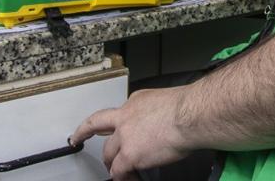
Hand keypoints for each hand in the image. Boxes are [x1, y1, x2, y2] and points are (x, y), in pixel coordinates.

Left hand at [71, 88, 192, 180]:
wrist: (189, 116)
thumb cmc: (186, 109)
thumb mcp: (164, 102)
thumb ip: (153, 112)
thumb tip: (159, 125)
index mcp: (135, 102)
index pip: (117, 114)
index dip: (110, 123)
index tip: (99, 126)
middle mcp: (125, 116)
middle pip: (101, 129)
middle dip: (92, 136)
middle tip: (85, 141)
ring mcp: (125, 136)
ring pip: (109, 153)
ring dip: (111, 163)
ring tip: (117, 171)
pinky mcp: (129, 154)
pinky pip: (118, 171)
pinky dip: (121, 177)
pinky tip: (126, 179)